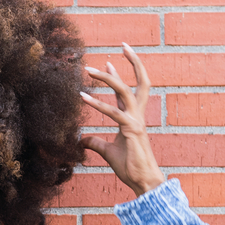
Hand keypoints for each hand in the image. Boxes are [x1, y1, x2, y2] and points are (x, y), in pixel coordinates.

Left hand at [79, 44, 164, 197]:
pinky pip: (113, 113)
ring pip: (124, 91)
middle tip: (123, 44)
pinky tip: (83, 96)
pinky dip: (97, 103)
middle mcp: (137, 115)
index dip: (120, 75)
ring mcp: (135, 121)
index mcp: (133, 118)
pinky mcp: (130, 130)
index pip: (129, 91)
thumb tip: (81, 140)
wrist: (142, 181)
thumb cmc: (129, 167)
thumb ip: (95, 143)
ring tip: (89, 69)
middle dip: (134, 61)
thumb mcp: (107, 152)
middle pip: (140, 81)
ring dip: (107, 78)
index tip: (110, 62)